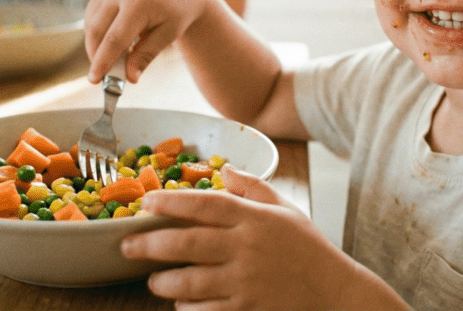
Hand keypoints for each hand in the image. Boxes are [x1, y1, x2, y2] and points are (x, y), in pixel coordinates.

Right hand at [84, 0, 216, 82]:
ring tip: (116, 58)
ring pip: (91, 25)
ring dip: (96, 46)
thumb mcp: (167, 36)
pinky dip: (97, 35)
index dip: (103, 61)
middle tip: (104, 77)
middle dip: (96, 56)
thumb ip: (146, 55)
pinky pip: (92, 18)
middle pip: (97, 31)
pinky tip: (113, 43)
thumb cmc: (176, 14)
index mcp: (138, 2)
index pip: (115, 38)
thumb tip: (130, 78)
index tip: (95, 80)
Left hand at [121, 166, 369, 310]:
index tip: (146, 203)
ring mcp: (247, 282)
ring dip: (164, 282)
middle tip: (127, 246)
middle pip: (188, 244)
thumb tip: (224, 167)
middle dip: (150, 245)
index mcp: (255, 219)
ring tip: (153, 280)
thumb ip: (254, 188)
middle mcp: (248, 248)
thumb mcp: (286, 209)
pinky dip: (188, 309)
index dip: (172, 202)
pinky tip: (181, 304)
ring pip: (191, 283)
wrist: (335, 291)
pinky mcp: (248, 310)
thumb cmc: (308, 248)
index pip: (206, 205)